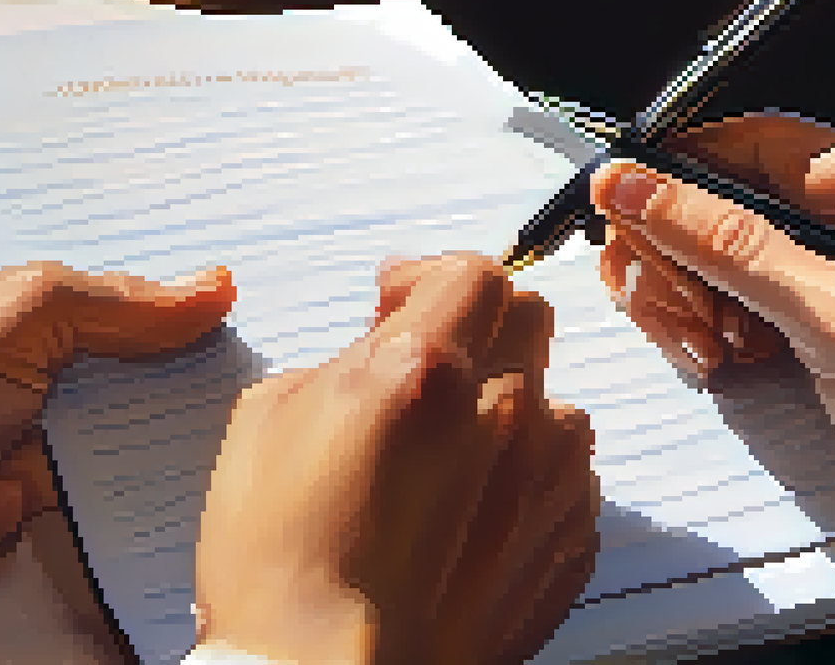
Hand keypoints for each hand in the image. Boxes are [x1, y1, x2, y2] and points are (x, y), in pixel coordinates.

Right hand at [194, 253, 598, 664]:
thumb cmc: (281, 561)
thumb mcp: (267, 419)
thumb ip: (339, 362)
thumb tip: (374, 353)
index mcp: (426, 370)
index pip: (475, 273)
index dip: (430, 276)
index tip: (400, 299)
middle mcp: (506, 417)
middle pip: (530, 321)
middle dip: (480, 325)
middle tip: (430, 362)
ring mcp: (547, 487)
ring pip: (557, 409)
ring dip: (512, 412)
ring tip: (455, 457)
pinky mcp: (566, 549)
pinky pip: (567, 487)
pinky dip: (528, 486)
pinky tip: (472, 519)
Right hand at [586, 112, 834, 621]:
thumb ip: (731, 245)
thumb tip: (634, 183)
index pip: (764, 145)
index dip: (681, 173)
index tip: (614, 203)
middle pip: (738, 201)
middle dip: (683, 252)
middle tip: (669, 307)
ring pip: (733, 255)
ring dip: (692, 295)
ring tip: (701, 346)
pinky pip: (751, 301)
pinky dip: (717, 326)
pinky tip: (717, 359)